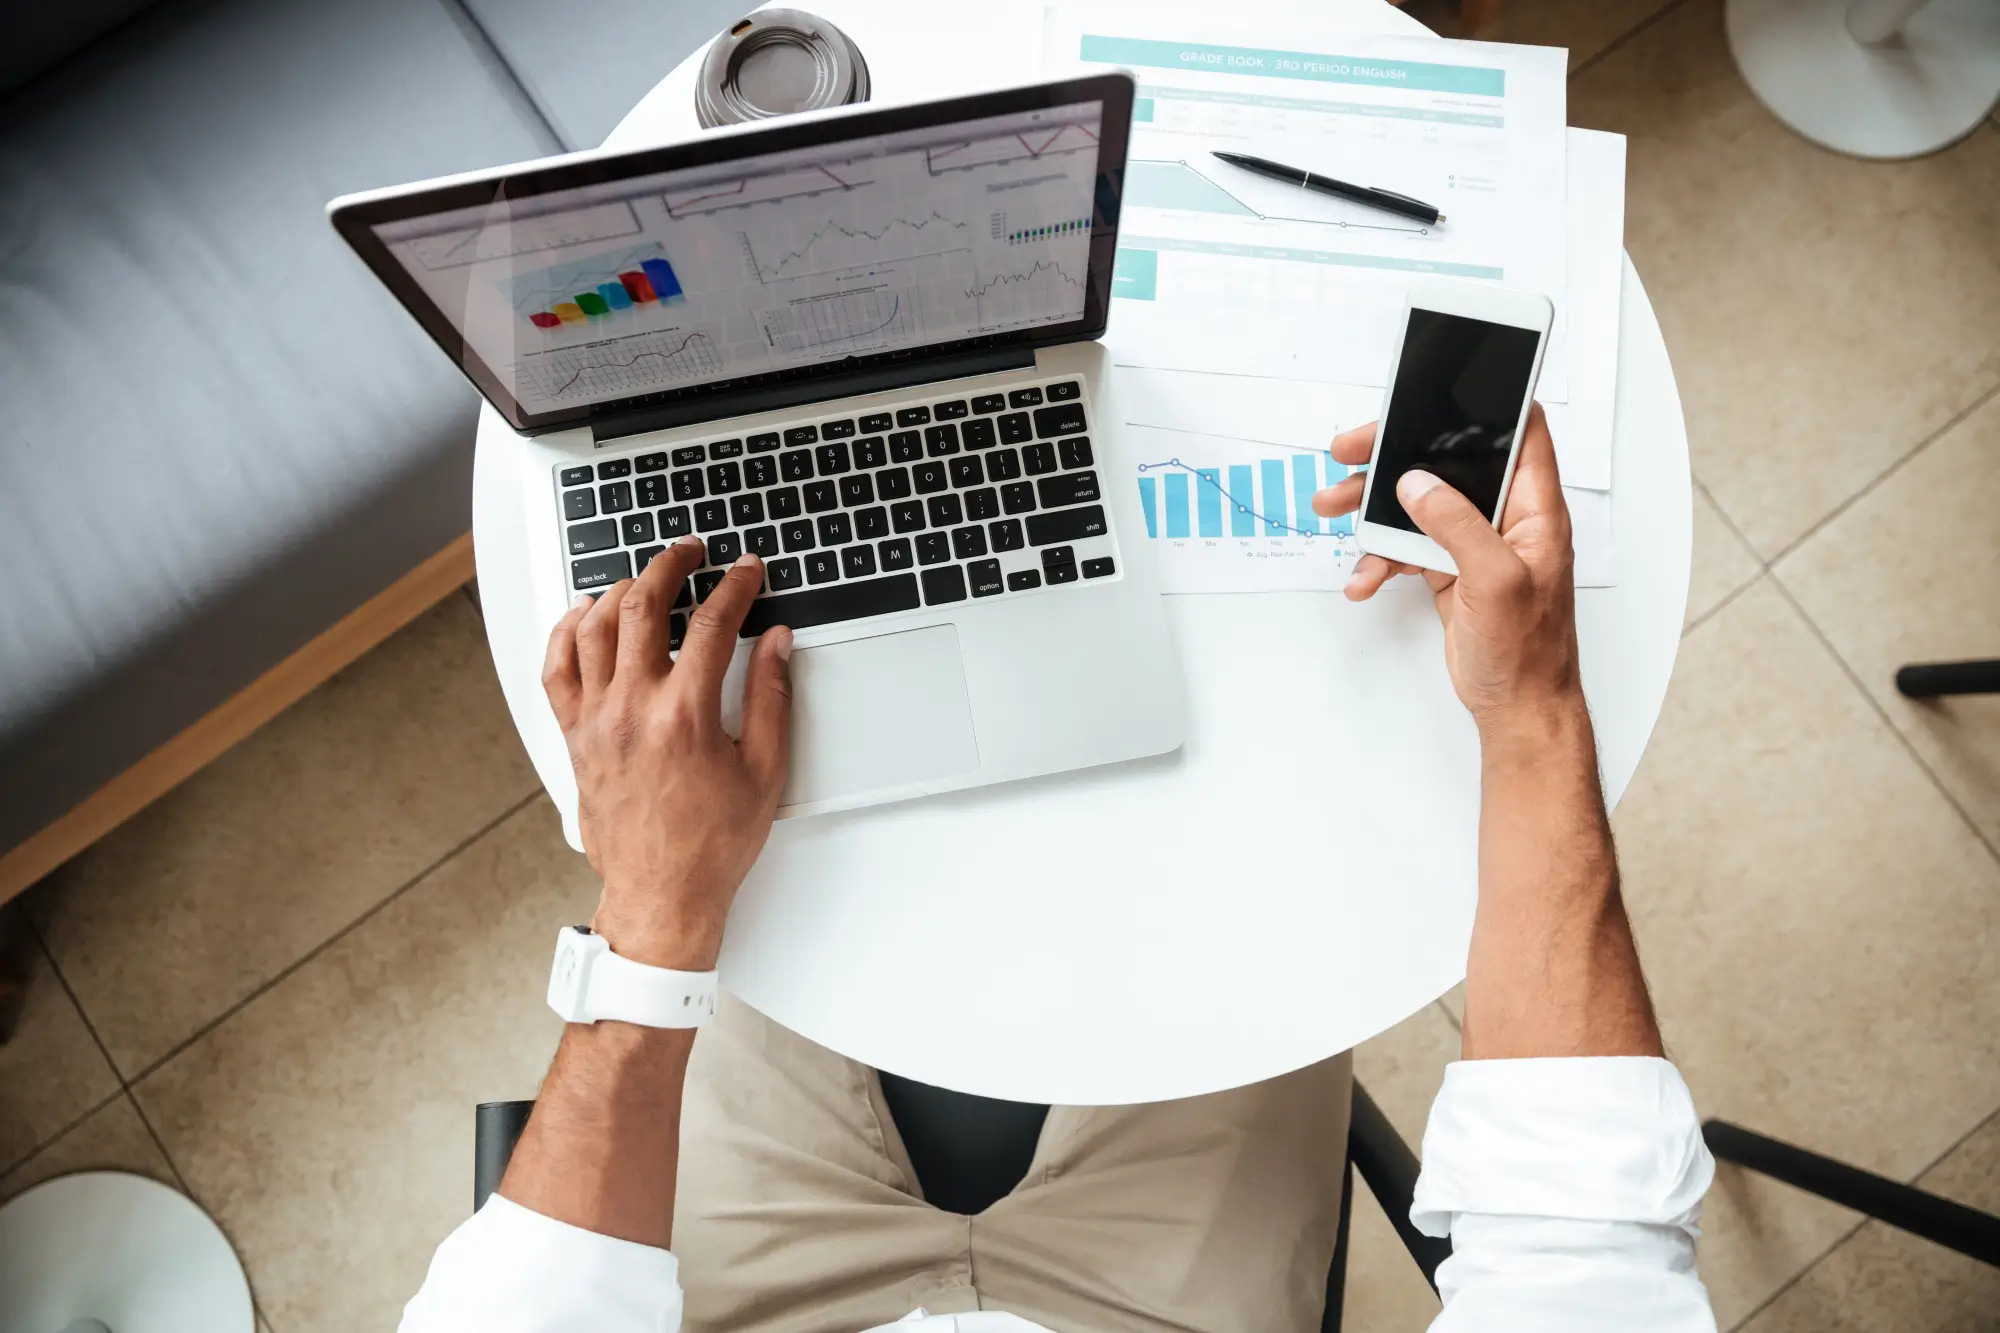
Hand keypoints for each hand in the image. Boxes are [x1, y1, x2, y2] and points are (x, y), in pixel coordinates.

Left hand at [541, 538, 792, 969]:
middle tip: (690, 552)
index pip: (712, 624)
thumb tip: (775, 644)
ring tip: (643, 577)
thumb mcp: (763, 771)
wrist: (660, 895)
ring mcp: (596, 720)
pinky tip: (583, 613)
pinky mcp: (575, 736)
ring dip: (620, 589)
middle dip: (670, 566)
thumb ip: (769, 697)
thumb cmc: (711, 845)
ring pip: (594, 627)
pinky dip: (566, 630)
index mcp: (685, 716)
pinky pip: (557, 667)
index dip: (735, 586)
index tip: (747, 572)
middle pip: (643, 607)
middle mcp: (632, 709)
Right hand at [1312, 405, 1580, 732]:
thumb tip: (1420, 484)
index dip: (1490, 402)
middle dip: (1397, 454)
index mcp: (1534, 509)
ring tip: (1333, 507)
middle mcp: (1505, 518)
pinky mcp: (1448, 568)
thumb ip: (1457, 525)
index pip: (1522, 431)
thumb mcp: (1497, 580)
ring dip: (1373, 508)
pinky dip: (1380, 558)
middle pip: (1449, 461)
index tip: (1442, 388)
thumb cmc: (1530, 653)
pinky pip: (1405, 546)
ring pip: (1417, 503)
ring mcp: (1474, 543)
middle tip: (1352, 449)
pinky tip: (1365, 577)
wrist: (1515, 706)